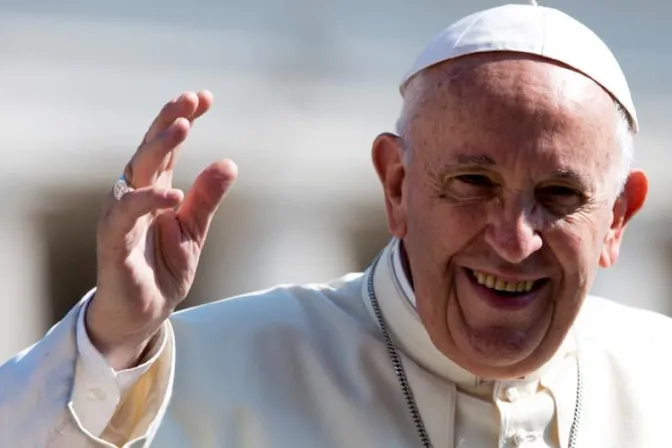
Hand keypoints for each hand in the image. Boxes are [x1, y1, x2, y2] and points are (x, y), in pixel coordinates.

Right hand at [86, 91, 237, 369]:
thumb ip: (207, 198)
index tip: (205, 98)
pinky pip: (126, 216)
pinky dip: (148, 202)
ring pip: (135, 172)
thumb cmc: (163, 267)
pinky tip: (173, 195)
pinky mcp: (113, 241)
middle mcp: (135, 195)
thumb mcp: (194, 229)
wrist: (144, 312)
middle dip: (169, 121)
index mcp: (155, 189)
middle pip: (149, 149)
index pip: (168, 146)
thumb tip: (229, 162)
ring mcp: (122, 216)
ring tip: (182, 127)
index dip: (182, 119)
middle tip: (189, 99)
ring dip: (157, 148)